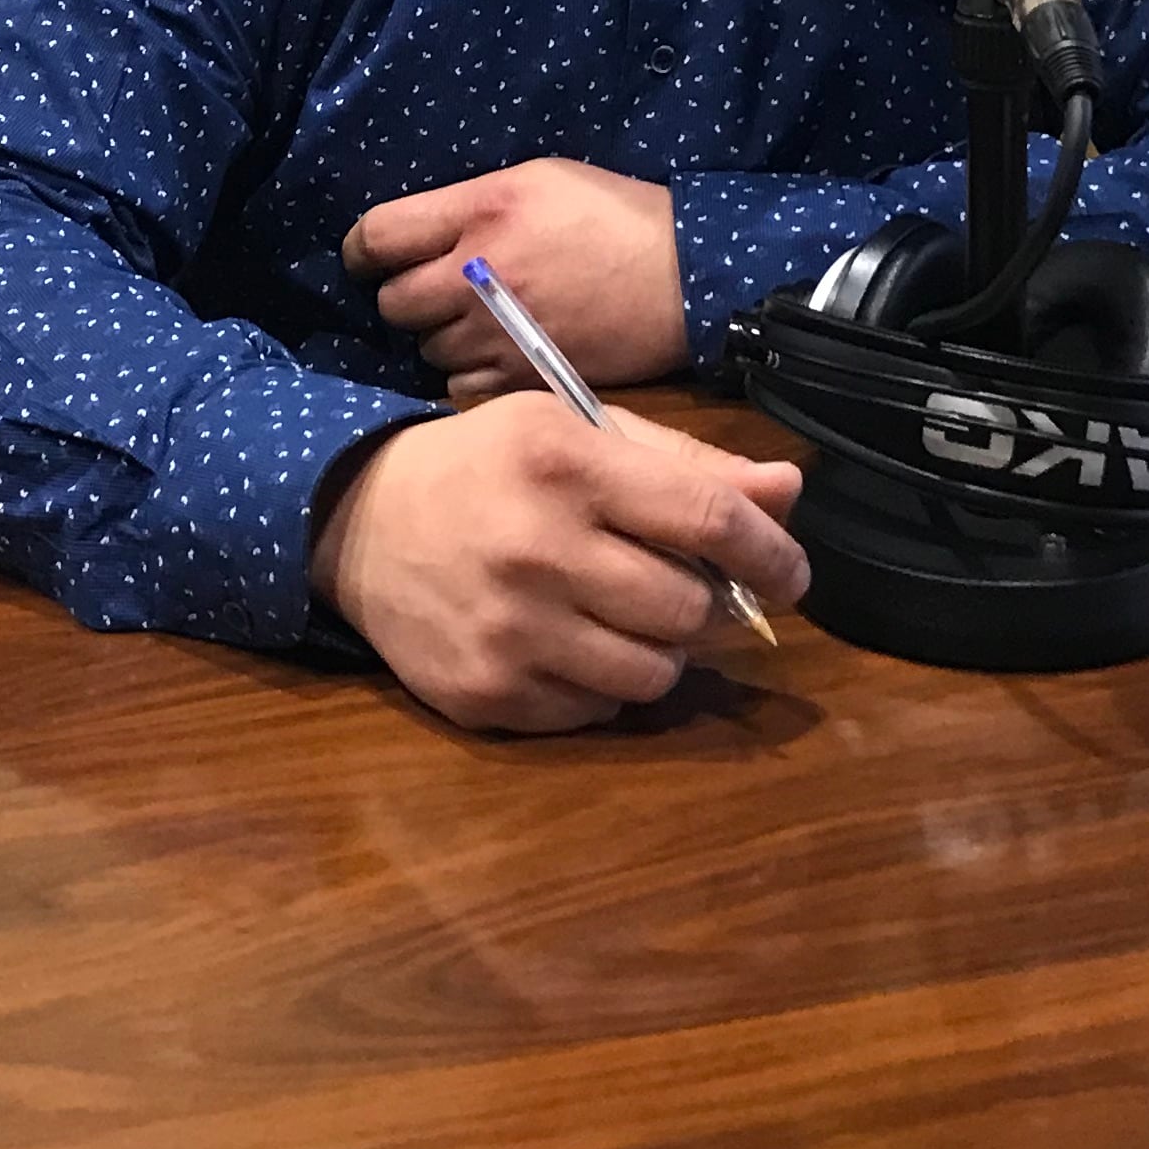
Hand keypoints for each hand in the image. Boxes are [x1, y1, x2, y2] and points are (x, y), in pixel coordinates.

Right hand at [311, 392, 809, 731]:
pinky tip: (565, 643)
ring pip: (652, 677)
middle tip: (678, 587)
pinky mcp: (486, 694)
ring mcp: (509, 632)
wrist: (356, 521)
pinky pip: (595, 713)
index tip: (791, 575)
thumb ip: (685, 466)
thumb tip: (790, 492)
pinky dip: (600, 685)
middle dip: (703, 604)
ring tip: (622, 617)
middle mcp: (538, 550)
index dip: (771, 553)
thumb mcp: (577, 434)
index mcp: (568, 466)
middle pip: (689, 611)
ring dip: (658, 652)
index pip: (710, 520)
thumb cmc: (488, 467)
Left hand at [343, 160, 687, 402]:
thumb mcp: (539, 178)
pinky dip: (469, 372)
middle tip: (433, 292)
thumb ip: (472, 203)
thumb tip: (419, 232)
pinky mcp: (521, 375)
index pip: (378, 235)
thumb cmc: (615, 216)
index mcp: (480, 211)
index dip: (362, 251)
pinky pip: (459, 383)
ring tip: (475, 323)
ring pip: (424, 347)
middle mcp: (477, 273)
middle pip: (393, 301)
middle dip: (404, 296)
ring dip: (439, 336)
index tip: (369, 259)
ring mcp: (497, 332)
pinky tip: (495, 354)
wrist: (687, 278)